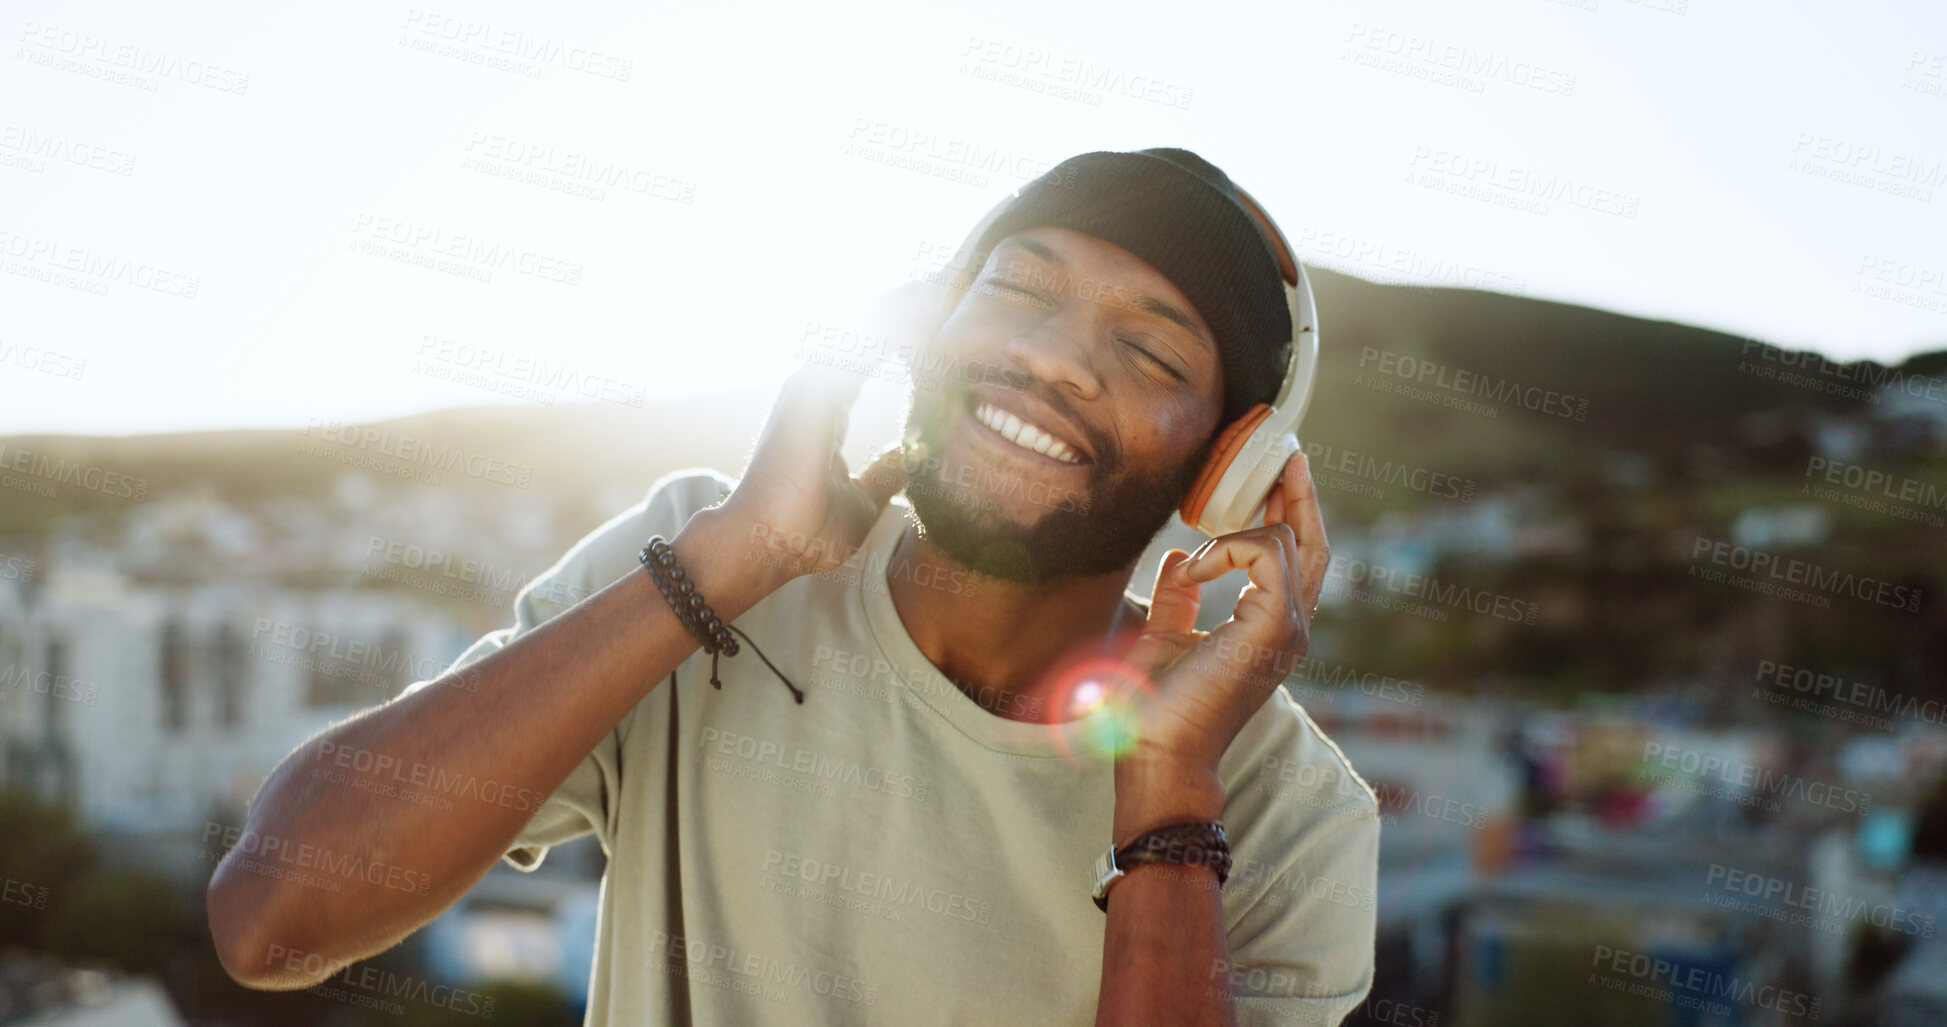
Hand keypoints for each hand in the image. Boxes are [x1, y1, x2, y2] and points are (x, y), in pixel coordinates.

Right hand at [709, 281, 951, 584]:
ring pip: (862, 328)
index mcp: (825, 410)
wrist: (764, 548)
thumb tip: (908, 458)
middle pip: (866, 331)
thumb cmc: (804, 533)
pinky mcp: (809, 394)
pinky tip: (925, 315)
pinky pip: (855, 346)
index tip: (945, 320)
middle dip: (909, 307)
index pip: (868, 356)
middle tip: (953, 285)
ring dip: (904, 307)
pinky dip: (891, 329)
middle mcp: (815, 390)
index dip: (905, 335)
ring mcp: (809, 387)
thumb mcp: (863, 499)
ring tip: (946, 287)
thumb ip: (884, 473)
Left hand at [1115, 451, 1330, 777]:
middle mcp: (1292, 626)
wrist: (1157, 754)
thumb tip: (1181, 557)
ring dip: (1240, 526)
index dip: (1287, 512)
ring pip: (1289, 540)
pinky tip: (1195, 568)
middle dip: (1298, 492)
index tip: (1268, 474)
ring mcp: (1290, 628)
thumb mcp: (1165, 633)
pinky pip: (1265, 553)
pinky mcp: (1275, 627)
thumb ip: (1179, 595)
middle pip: (1312, 541)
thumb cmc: (1156, 708)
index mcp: (1271, 627)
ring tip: (1200, 542)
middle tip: (1283, 451)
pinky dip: (1228, 548)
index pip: (1295, 557)